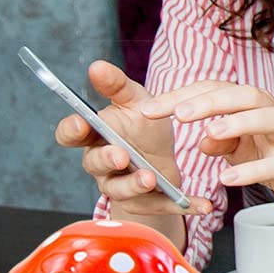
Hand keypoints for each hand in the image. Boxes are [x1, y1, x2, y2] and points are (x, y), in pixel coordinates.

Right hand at [54, 60, 210, 215]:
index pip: (70, 134)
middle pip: (95, 164)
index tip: (81, 124)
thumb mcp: (135, 100)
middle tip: (122, 155)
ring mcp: (120, 186)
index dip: (72, 130)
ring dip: (134, 185)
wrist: (164, 155)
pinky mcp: (144, 203)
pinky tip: (203, 204)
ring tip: (151, 178)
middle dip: (107, 160)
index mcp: (95, 135)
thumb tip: (96, 65)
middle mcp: (101, 164)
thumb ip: (116, 85)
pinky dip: (181, 205)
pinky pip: (160, 206)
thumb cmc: (142, 124)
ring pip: (120, 190)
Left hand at [140, 81, 273, 216]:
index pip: (213, 90)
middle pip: (242, 94)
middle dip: (209, 101)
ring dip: (238, 123)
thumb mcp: (238, 147)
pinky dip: (251, 171)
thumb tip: (200, 140)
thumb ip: (218, 140)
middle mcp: (270, 112)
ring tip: (208, 133)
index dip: (180, 97)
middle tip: (178, 114)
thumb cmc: (271, 155)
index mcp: (250, 104)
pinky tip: (227, 179)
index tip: (148, 111)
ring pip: (267, 118)